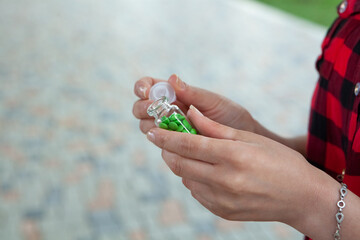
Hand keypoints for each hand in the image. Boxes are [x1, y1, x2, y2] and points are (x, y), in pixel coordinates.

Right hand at [132, 74, 256, 133]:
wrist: (243, 140)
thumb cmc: (231, 116)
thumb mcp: (213, 102)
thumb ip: (192, 93)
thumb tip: (171, 78)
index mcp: (176, 95)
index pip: (149, 86)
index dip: (142, 87)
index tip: (145, 92)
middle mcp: (169, 111)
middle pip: (141, 108)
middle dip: (143, 107)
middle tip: (155, 110)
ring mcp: (170, 129)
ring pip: (147, 127)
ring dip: (150, 125)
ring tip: (165, 126)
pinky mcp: (175, 146)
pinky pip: (160, 144)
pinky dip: (162, 141)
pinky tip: (172, 140)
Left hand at [145, 105, 330, 226]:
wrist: (300, 197)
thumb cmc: (279, 161)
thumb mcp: (249, 138)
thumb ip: (215, 127)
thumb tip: (190, 113)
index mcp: (232, 156)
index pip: (187, 144)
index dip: (166, 137)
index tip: (153, 131)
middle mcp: (224, 180)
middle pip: (179, 164)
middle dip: (167, 151)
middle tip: (165, 141)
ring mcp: (222, 200)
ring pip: (185, 178)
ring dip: (181, 164)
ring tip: (190, 154)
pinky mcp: (221, 211)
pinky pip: (197, 192)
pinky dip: (194, 179)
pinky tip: (205, 171)